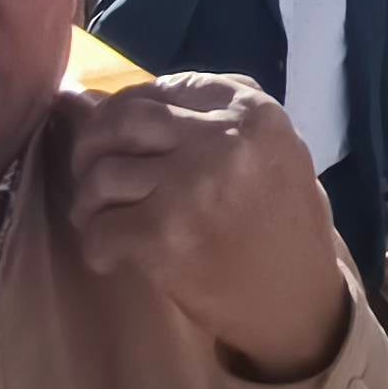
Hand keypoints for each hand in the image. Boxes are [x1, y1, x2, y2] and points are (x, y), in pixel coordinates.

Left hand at [68, 74, 347, 377]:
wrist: (299, 300)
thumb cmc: (283, 223)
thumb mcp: (272, 150)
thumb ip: (212, 116)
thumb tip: (99, 97)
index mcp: (252, 112)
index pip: (163, 88)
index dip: (128, 110)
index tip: (118, 136)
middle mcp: (222, 139)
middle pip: (124, 120)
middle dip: (92, 145)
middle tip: (88, 171)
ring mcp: (191, 186)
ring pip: (104, 174)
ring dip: (88, 199)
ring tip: (95, 218)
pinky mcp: (166, 236)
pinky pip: (102, 228)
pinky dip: (95, 244)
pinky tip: (109, 255)